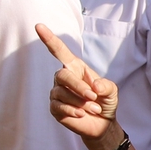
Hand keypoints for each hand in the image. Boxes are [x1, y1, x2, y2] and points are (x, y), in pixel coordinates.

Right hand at [38, 24, 123, 149]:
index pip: (59, 51)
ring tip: (94, 109)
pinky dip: (72, 111)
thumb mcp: (111, 91)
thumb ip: (105, 85)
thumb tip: (94, 86)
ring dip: (80, 102)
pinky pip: (59, 107)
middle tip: (93, 97)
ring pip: (61, 93)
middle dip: (78, 87)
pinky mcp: (55, 108)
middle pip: (62, 76)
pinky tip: (82, 114)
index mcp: (75, 67)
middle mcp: (63, 78)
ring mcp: (57, 93)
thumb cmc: (105, 101)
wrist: (102, 123)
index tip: (39, 26)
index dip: (49, 38)